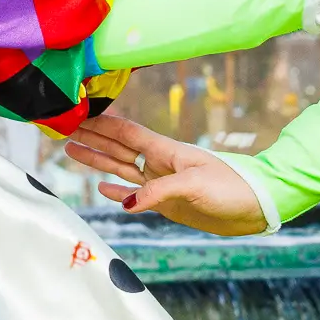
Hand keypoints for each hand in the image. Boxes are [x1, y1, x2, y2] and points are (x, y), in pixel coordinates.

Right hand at [62, 113, 269, 236]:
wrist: (255, 207)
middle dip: (92, 138)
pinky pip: (136, 194)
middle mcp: (160, 163)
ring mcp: (162, 183)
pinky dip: (118, 192)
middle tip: (65, 129)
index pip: (126, 133)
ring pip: (121, 169)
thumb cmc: (232, 187)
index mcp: (166, 150)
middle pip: (118, 148)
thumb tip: (127, 204)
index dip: (102, 124)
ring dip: (97, 161)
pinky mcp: (168, 203)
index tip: (78, 112)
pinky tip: (102, 187)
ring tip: (72, 151)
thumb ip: (159, 191)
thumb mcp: (195, 185)